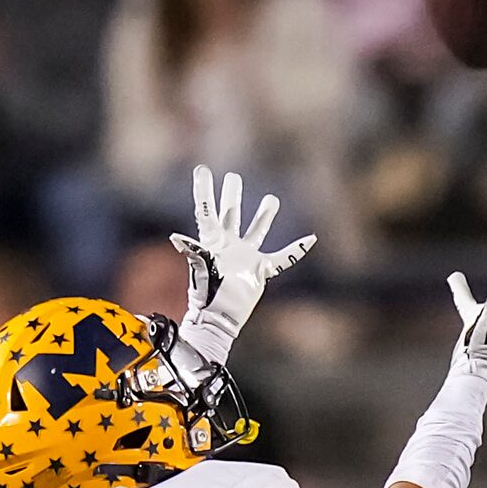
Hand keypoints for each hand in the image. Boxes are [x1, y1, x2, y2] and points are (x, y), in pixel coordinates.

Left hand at [171, 165, 316, 348]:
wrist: (220, 317)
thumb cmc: (207, 294)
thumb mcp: (199, 269)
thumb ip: (192, 251)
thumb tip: (176, 237)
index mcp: (212, 241)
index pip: (207, 210)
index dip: (204, 190)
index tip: (202, 169)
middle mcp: (229, 245)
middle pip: (231, 215)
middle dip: (232, 196)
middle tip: (234, 178)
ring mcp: (245, 256)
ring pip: (256, 230)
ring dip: (263, 216)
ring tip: (272, 199)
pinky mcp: (260, 270)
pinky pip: (282, 258)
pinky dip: (296, 251)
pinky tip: (311, 239)